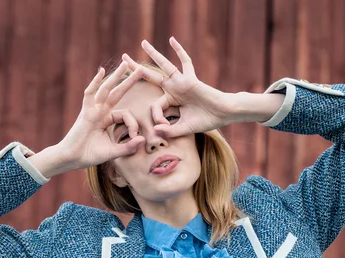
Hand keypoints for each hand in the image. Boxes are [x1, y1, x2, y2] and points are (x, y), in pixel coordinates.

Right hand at [57, 62, 145, 168]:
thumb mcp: (113, 152)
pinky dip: (95, 82)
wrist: (72, 159)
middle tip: (140, 69)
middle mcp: (100, 112)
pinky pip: (90, 94)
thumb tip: (143, 140)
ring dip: (116, 76)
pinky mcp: (85, 112)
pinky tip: (102, 71)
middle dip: (129, 81)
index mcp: (107, 120)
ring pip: (107, 89)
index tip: (135, 137)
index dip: (133, 124)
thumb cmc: (90, 155)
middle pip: (117, 93)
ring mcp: (93, 110)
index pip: (125, 114)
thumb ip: (128, 147)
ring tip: (126, 63)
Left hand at [122, 37, 236, 136]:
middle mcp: (174, 89)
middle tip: (122, 60)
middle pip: (151, 77)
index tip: (160, 126)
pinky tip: (171, 39)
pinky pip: (184, 62)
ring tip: (142, 43)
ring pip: (164, 66)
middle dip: (136, 69)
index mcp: (171, 101)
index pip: (155, 106)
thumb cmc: (205, 121)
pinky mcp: (190, 79)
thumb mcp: (184, 128)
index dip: (156, 117)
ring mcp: (181, 82)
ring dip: (153, 54)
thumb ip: (170, 130)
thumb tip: (155, 131)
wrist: (223, 114)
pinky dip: (179, 51)